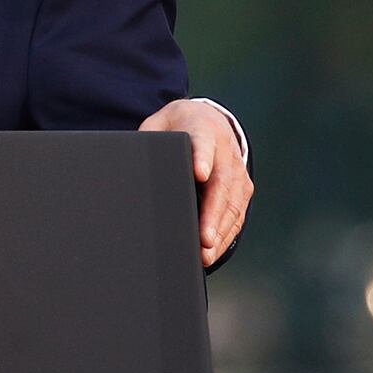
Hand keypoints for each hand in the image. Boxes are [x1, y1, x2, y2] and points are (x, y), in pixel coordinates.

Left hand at [138, 99, 252, 266]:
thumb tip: (129, 168)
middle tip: (203, 239)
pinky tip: (214, 250)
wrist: (208, 119)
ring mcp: (238, 170)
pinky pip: (238, 213)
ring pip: (233, 203)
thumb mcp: (158, 126)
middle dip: (212, 213)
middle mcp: (225, 151)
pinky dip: (226, 234)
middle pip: (222, 183)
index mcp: (203, 130)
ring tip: (206, 253)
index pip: (203, 143)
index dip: (201, 158)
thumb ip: (147, 142)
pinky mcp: (243, 187)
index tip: (198, 174)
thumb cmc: (176, 127)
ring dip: (220, 230)